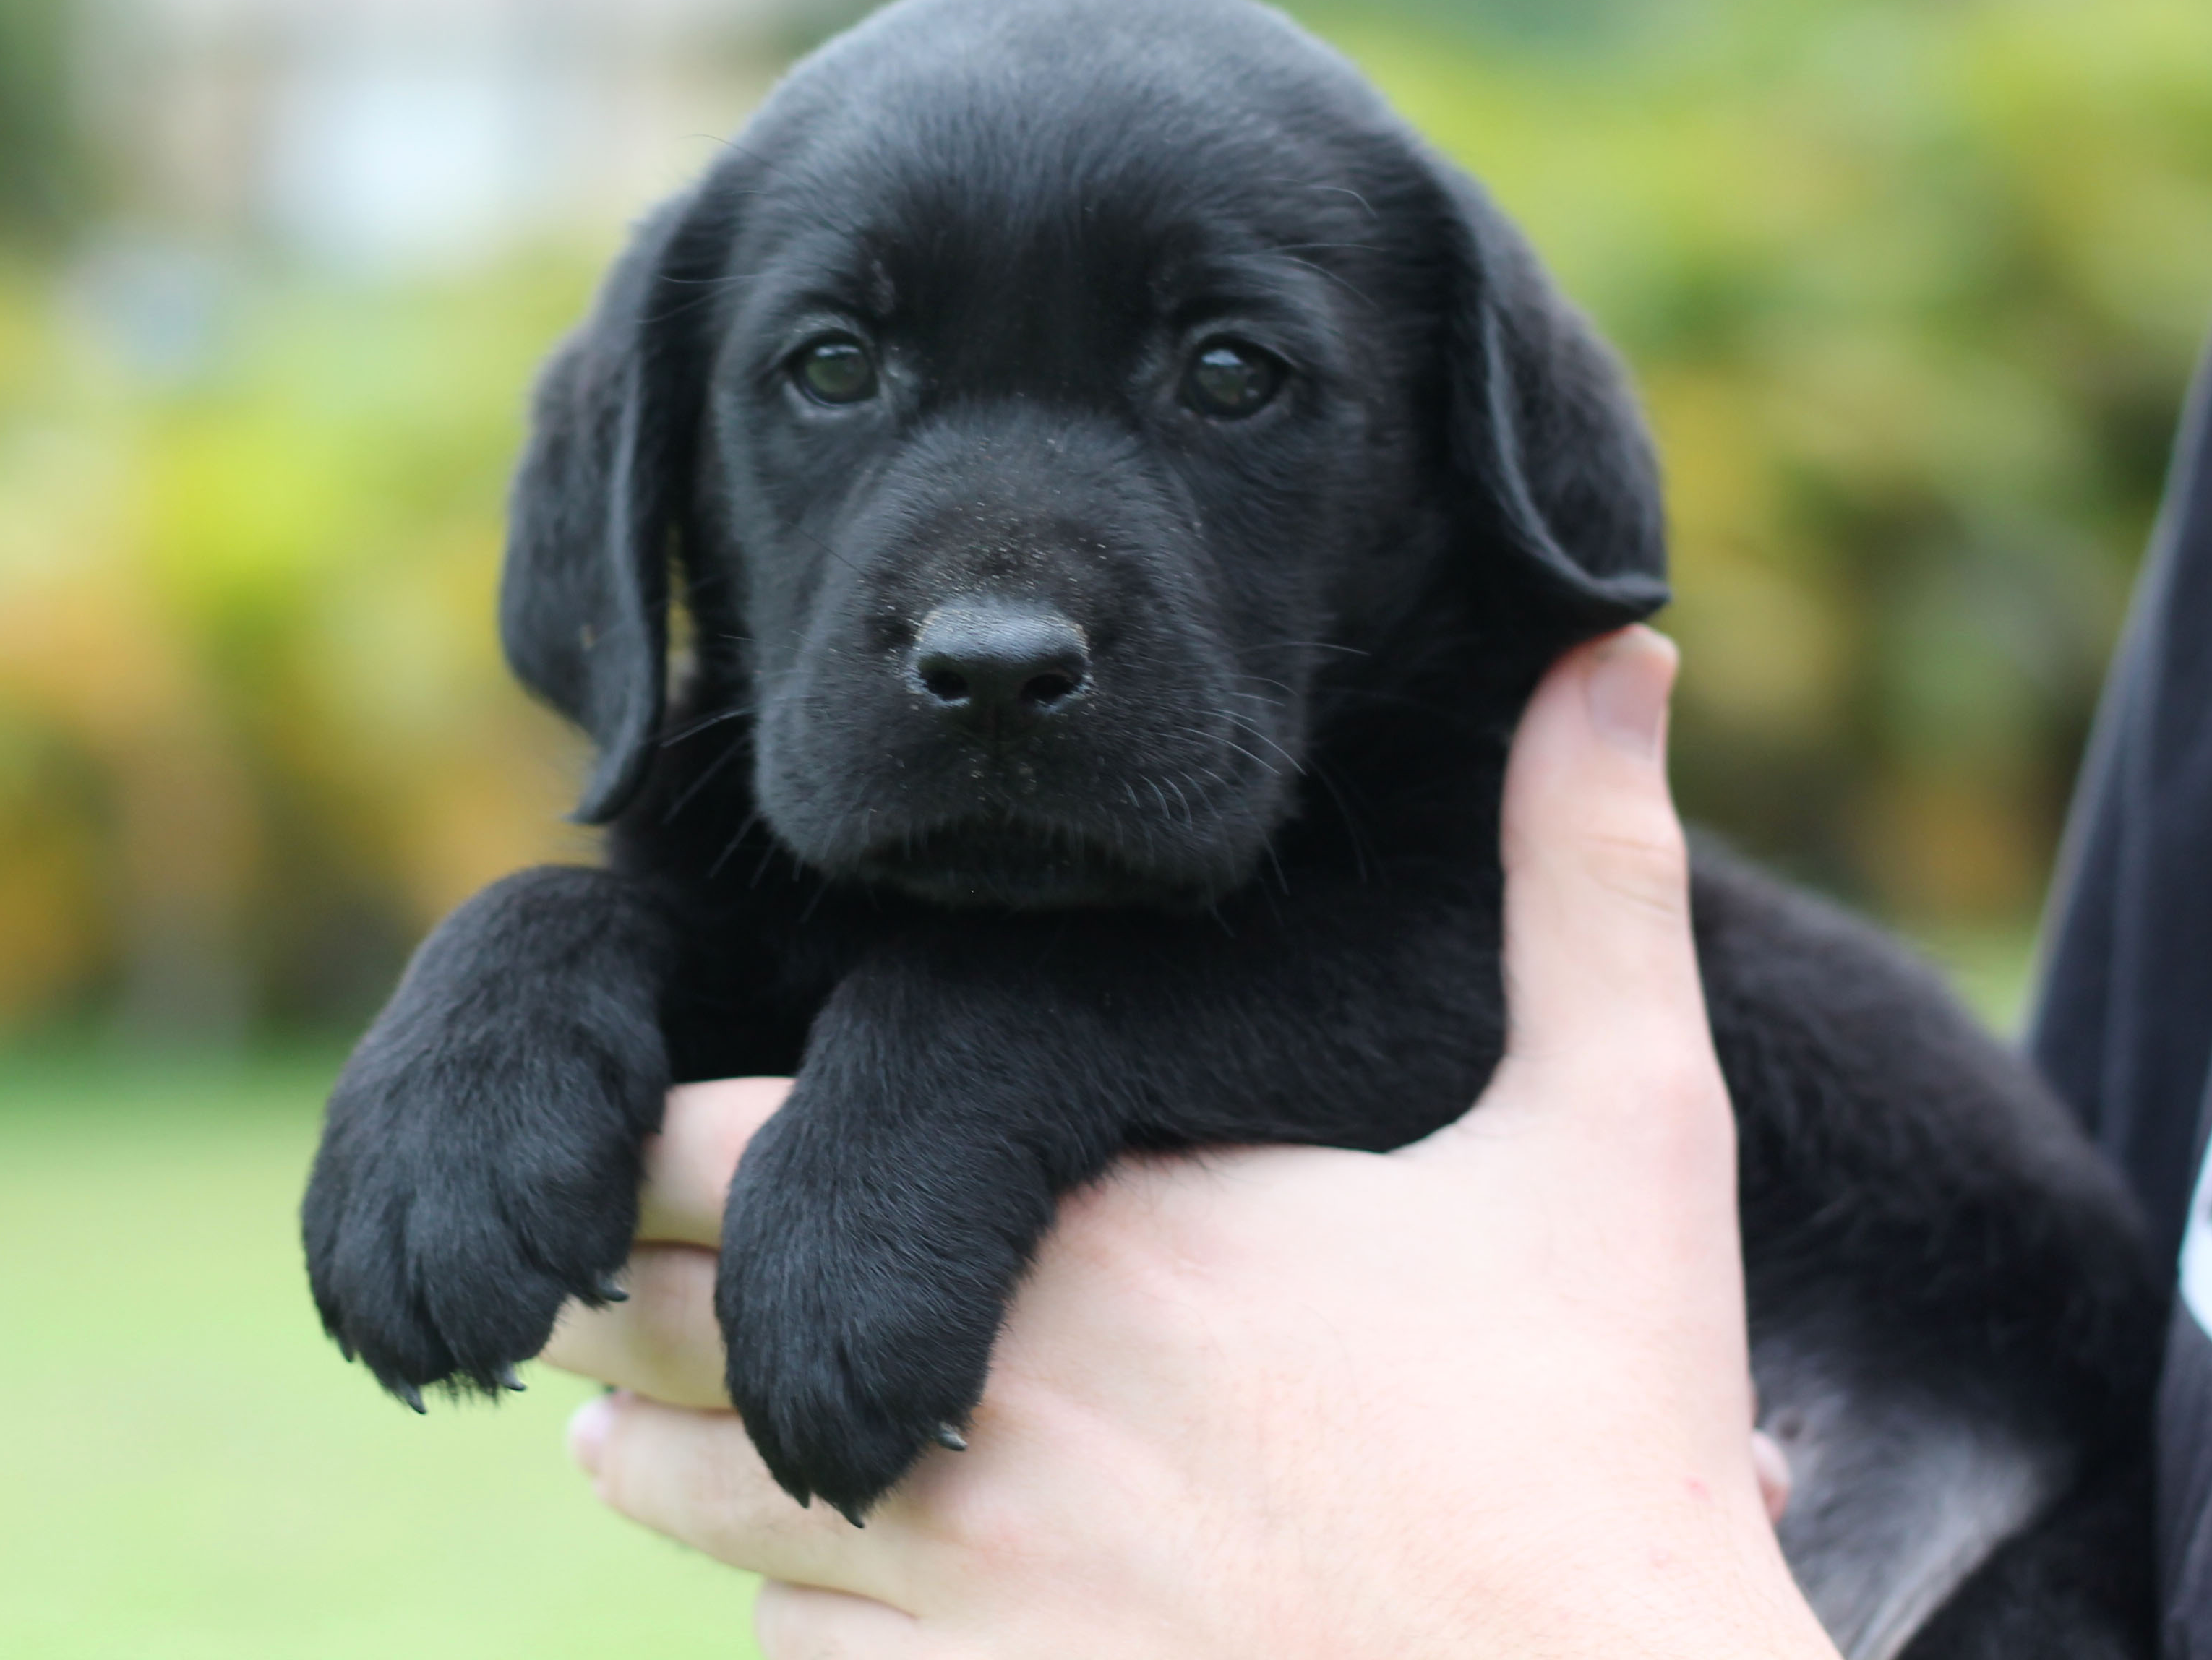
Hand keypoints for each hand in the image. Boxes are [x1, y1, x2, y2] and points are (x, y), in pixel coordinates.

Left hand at [542, 628, 1834, 1659]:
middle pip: (663, 1337)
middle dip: (618, 1298)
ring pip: (706, 1518)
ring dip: (668, 1465)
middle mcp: (992, 1420)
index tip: (643, 1126)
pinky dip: (795, 1621)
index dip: (655, 1138)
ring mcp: (977, 1605)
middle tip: (587, 1272)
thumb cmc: (1616, 1448)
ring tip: (632, 1433)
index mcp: (1091, 1240)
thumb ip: (1590, 881)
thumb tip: (1622, 649)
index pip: (730, 1152)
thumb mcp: (1624, 1134)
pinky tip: (818, 1586)